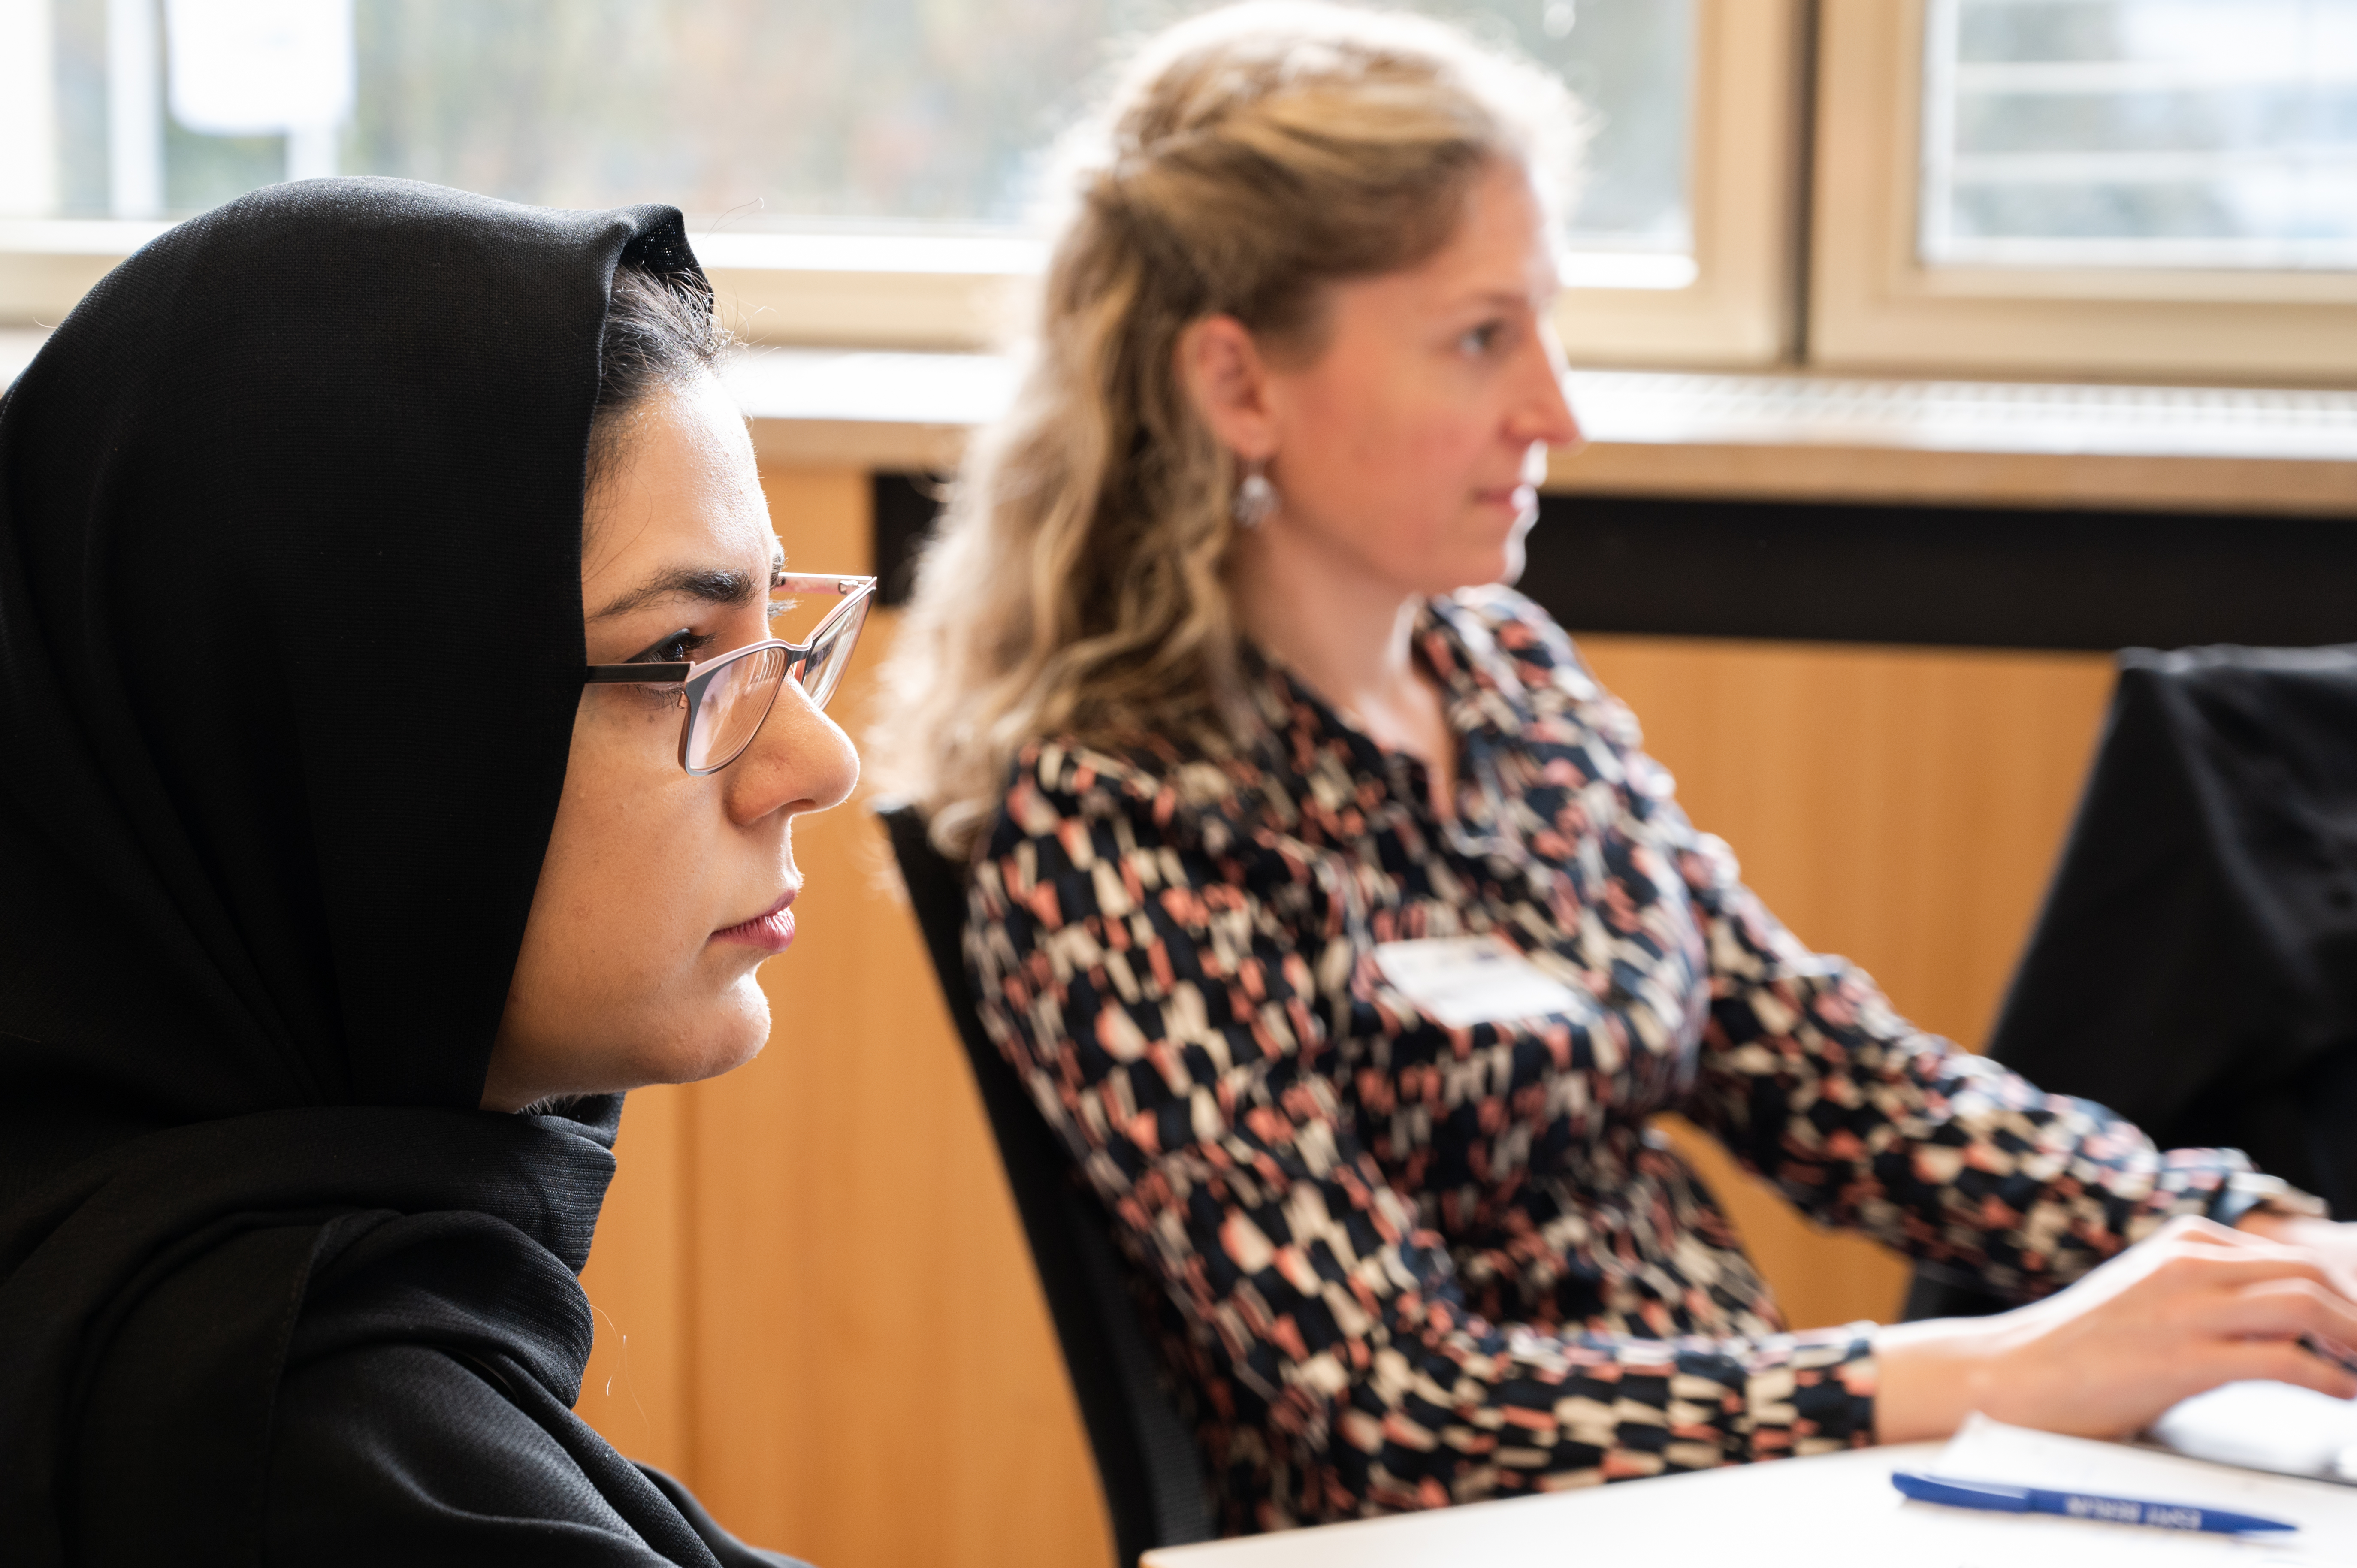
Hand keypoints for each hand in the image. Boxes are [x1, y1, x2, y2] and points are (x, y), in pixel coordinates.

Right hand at [1874, 1215, 2356, 1443]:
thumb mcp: (2148, 1296)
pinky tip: (2343, 1394)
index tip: (2356, 1326)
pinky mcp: (2184, 1358)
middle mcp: (2188, 1264)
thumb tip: (2282, 1323)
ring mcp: (2186, 1309)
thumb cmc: (2077, 1347)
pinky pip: (2284, 1360)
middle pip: (2311, 1275)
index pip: (2292, 1257)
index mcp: (2181, 1243)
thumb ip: (2207, 1294)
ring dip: (2355, 1340)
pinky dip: (2329, 1378)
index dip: (2343, 1295)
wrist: (2011, 1372)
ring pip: (2307, 1306)